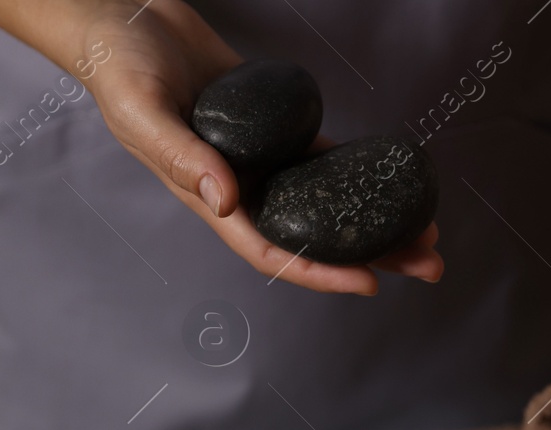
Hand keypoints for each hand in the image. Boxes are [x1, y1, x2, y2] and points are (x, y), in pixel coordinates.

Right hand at [75, 0, 442, 293]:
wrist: (124, 22)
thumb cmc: (121, 69)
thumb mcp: (143, 111)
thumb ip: (181, 157)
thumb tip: (227, 199)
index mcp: (211, 197)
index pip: (273, 250)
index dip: (320, 272)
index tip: (369, 283)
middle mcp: (243, 187)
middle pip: (316, 236)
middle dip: (374, 254)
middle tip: (429, 263)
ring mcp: (262, 159)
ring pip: (329, 202)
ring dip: (377, 220)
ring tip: (428, 230)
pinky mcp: (275, 127)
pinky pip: (324, 157)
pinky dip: (360, 172)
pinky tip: (396, 181)